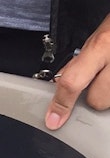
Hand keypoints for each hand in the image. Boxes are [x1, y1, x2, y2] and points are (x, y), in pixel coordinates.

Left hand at [45, 13, 109, 128]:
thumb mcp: (96, 38)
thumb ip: (78, 62)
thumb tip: (59, 84)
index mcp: (101, 46)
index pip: (72, 82)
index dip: (61, 103)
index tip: (54, 119)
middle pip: (96, 101)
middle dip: (94, 94)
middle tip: (99, 79)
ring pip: (109, 102)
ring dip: (108, 93)